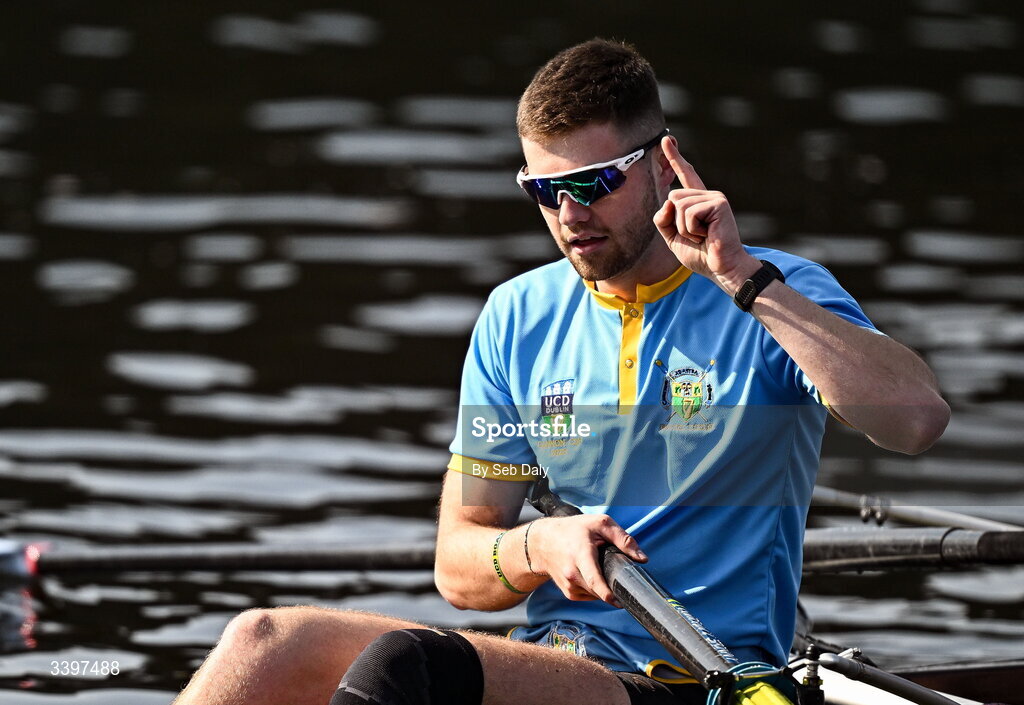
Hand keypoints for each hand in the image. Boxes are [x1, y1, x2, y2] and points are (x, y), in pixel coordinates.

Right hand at [529, 514, 646, 605]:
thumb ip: (623, 539)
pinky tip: (593, 575)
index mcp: (580, 555)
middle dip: (613, 586)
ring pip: (596, 595)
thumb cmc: (573, 530)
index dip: (608, 594)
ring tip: (601, 568)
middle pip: (599, 590)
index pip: (594, 580)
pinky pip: (590, 596)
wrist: (542, 541)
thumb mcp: (600, 524)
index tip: (620, 601)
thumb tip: (642, 558)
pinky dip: (596, 589)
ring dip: (605, 587)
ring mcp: (569, 585)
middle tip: (619, 574)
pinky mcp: (568, 593)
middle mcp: (572, 573)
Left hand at [653, 136, 759, 293]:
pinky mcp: (718, 203)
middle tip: (696, 237)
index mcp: (697, 202)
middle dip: (675, 223)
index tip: (666, 140)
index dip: (674, 157)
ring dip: (684, 229)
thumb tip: (668, 201)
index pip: (685, 175)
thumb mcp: (673, 237)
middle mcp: (707, 195)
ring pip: (678, 205)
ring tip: (702, 237)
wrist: (722, 268)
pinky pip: (689, 214)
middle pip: (672, 197)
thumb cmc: (701, 255)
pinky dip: (692, 231)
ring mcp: (714, 197)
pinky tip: (708, 235)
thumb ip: (664, 218)